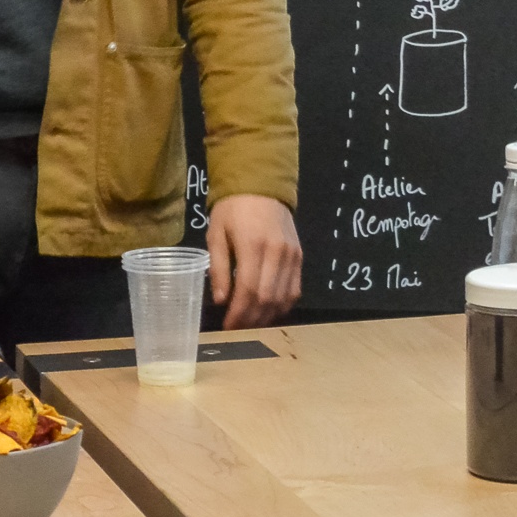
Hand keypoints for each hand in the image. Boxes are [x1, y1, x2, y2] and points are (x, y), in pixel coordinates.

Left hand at [206, 194, 302, 328]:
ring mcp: (292, 255)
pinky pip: (295, 288)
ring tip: (251, 324)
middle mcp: (277, 252)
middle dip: (251, 319)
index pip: (249, 289)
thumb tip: (221, 301)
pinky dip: (283, 305)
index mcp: (253, 245)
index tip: (228, 327)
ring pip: (283, 296)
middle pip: (267, 297)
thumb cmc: (233, 210)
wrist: (263, 185)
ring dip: (267, 316)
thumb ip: (219, 268)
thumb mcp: (216, 234)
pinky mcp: (300, 256)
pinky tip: (269, 312)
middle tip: (237, 330)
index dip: (239, 313)